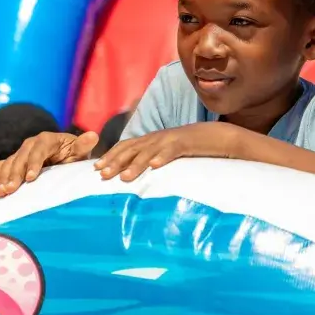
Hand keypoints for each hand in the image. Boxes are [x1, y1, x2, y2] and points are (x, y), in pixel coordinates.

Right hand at [0, 131, 98, 197]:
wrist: (65, 155)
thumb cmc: (74, 155)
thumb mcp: (79, 152)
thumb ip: (83, 146)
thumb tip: (93, 136)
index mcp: (48, 139)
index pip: (39, 150)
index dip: (33, 163)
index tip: (30, 178)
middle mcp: (31, 143)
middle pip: (21, 157)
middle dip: (15, 174)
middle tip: (10, 190)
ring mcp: (21, 152)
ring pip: (10, 162)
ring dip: (4, 177)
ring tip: (1, 191)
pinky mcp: (14, 160)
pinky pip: (2, 165)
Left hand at [94, 124, 229, 181]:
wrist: (218, 136)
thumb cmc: (192, 149)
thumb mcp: (167, 154)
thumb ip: (152, 160)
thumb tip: (137, 176)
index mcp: (152, 140)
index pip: (126, 146)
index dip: (111, 156)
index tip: (96, 168)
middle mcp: (158, 138)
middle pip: (132, 148)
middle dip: (115, 161)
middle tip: (102, 174)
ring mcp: (171, 139)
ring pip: (149, 151)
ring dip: (135, 164)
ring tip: (124, 178)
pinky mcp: (187, 143)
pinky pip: (172, 150)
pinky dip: (162, 157)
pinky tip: (155, 166)